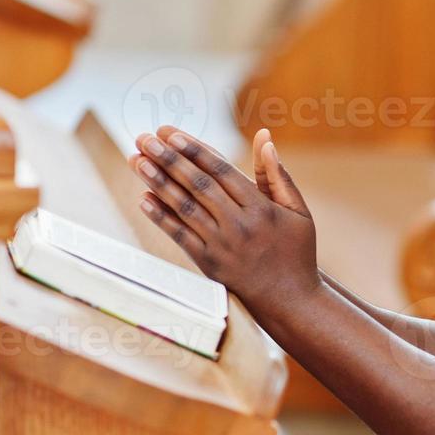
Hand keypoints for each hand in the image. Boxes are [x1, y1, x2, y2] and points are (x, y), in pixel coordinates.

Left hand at [129, 126, 319, 314]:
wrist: (290, 300)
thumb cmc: (296, 251)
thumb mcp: (298, 211)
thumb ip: (277, 175)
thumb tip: (264, 138)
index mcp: (261, 208)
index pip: (222, 171)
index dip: (195, 150)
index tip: (172, 133)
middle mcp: (239, 225)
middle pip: (198, 185)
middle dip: (168, 158)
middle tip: (145, 138)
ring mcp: (222, 245)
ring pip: (184, 207)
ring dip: (157, 182)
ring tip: (136, 160)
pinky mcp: (208, 264)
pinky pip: (180, 236)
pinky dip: (160, 217)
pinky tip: (143, 198)